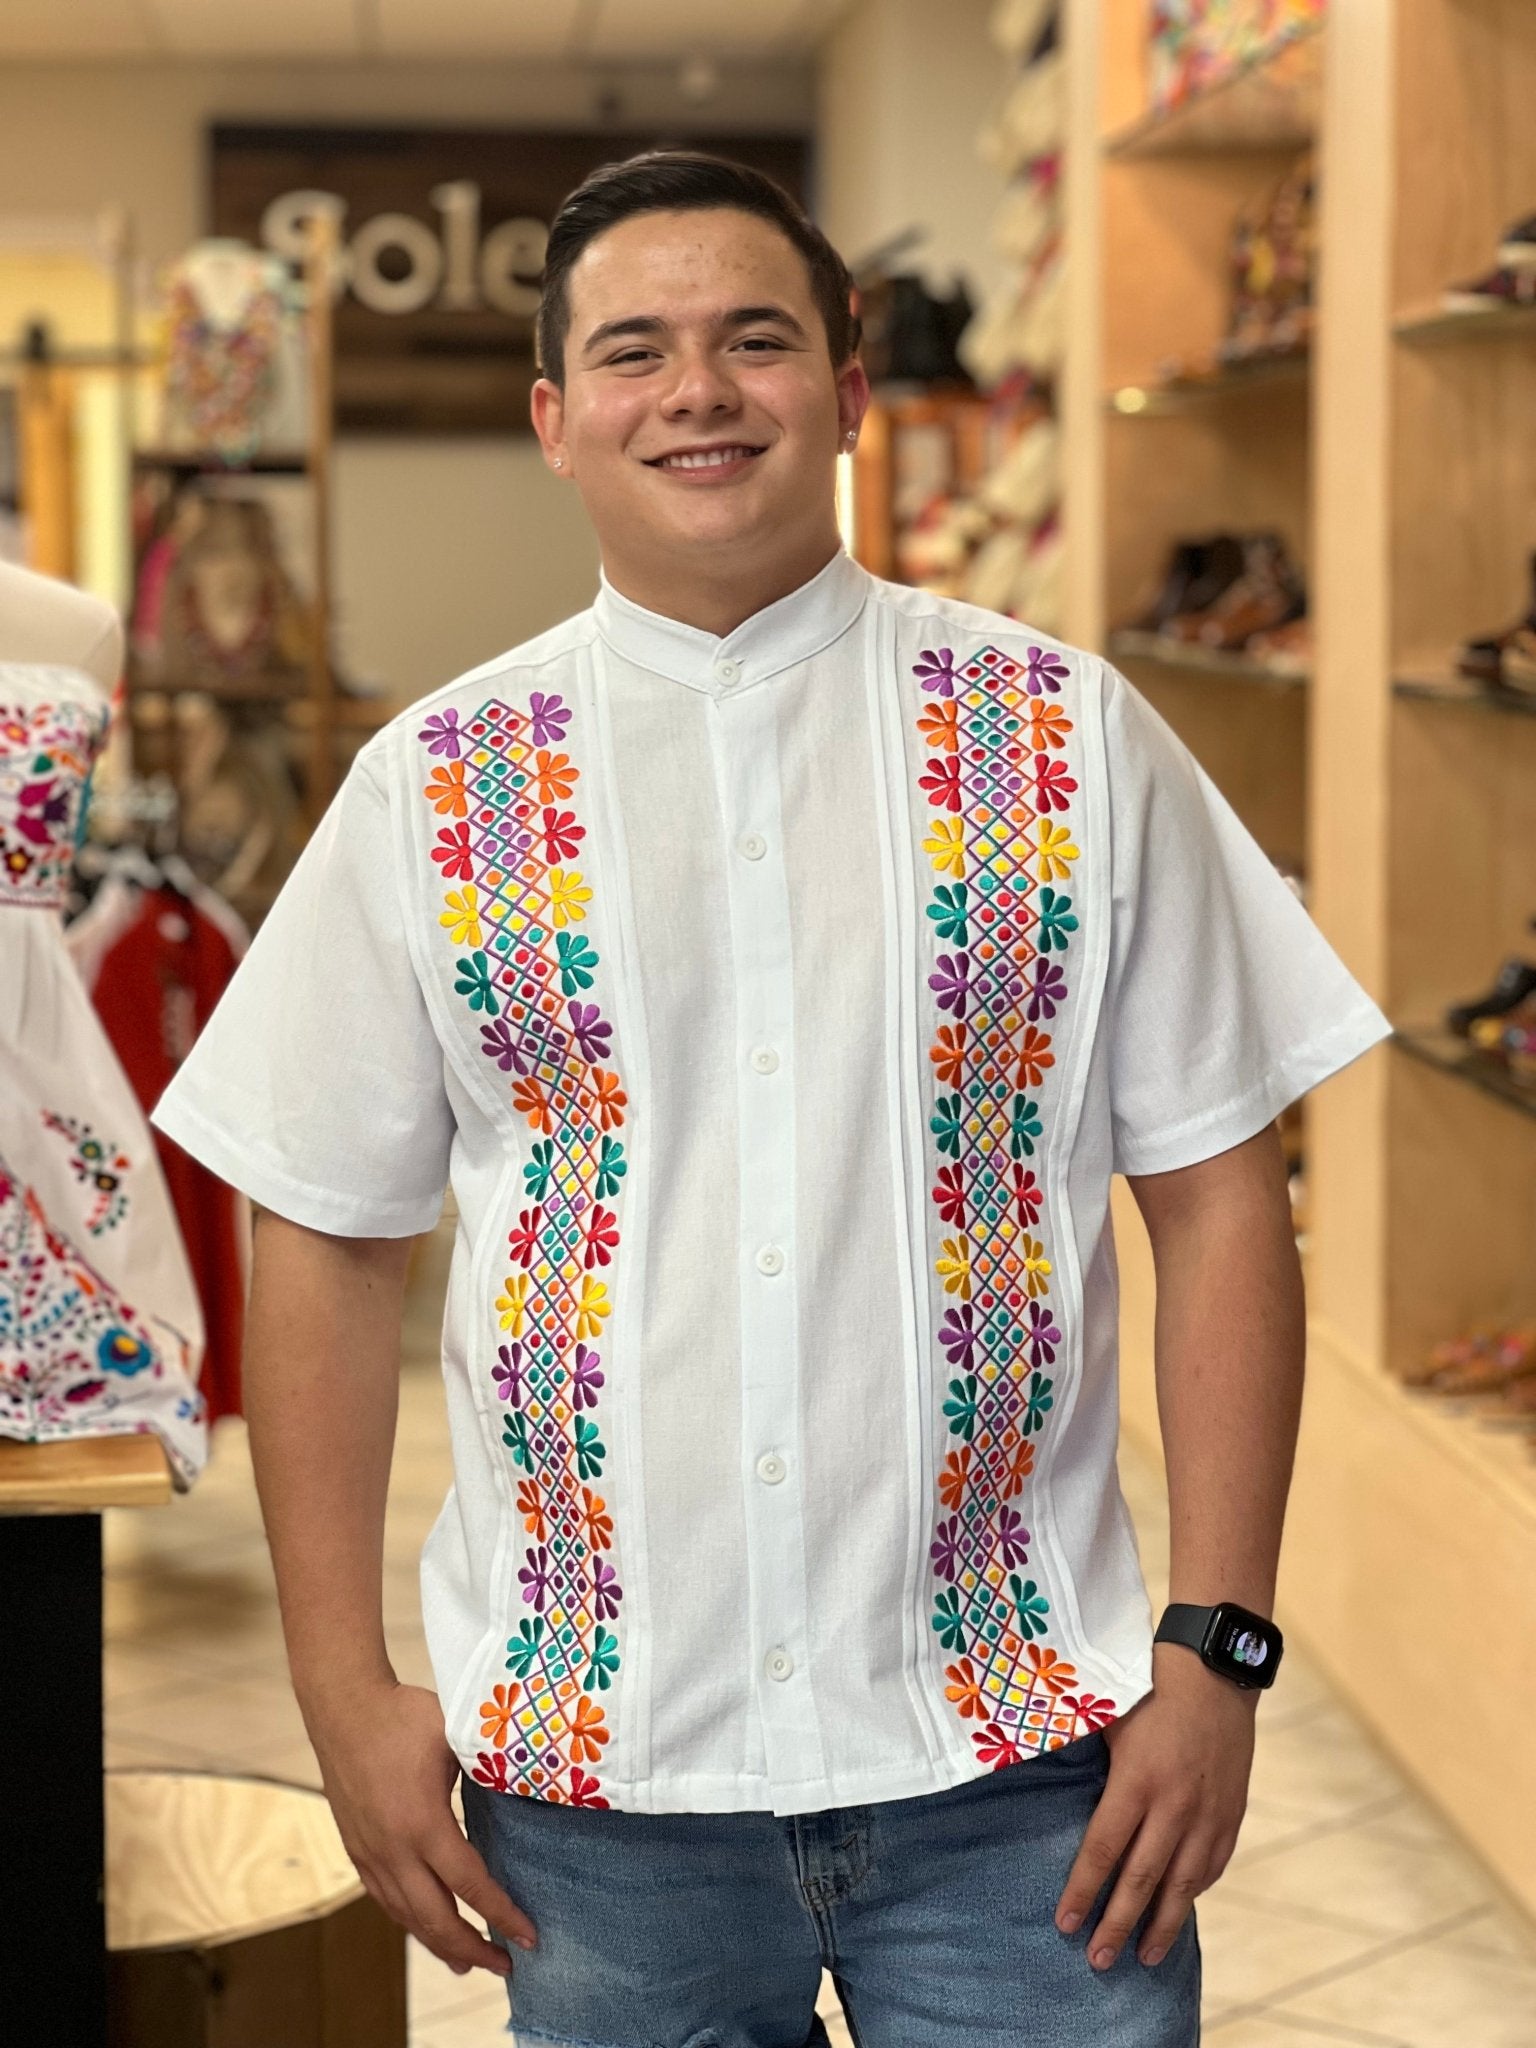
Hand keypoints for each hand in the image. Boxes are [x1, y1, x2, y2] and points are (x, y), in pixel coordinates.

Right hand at [306, 1679, 537, 1974]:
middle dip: (474, 1950)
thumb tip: (532, 1787)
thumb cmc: (405, 1716)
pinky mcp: (357, 1850)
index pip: (470, 1884)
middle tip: (506, 1966)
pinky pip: (386, 1901)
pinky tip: (427, 1929)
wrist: (344, 1708)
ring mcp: (371, 1854)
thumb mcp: (457, 1737)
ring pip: (407, 1917)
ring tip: (469, 1963)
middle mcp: (393, 1849)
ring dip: (441, 1945)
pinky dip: (411, 1923)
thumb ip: (489, 1770)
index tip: (530, 1937)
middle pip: (436, 1919)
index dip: (502, 1915)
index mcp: (423, 1823)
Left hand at [1054, 1645, 1255, 1969]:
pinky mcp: (1231, 1813)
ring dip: (1162, 1925)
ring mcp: (1208, 1813)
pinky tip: (1180, 1909)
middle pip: (1142, 1879)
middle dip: (1117, 1924)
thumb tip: (1043, 1781)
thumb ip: (1085, 1758)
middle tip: (1099, 1961)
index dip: (1083, 1890)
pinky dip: (1194, 1892)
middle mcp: (1174, 1805)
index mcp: (1137, 1781)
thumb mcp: (1108, 1717)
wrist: (1214, 1669)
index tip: (1066, 1924)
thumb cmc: (1149, 1687)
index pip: (1104, 1849)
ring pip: (1183, 1884)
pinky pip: (1212, 1865)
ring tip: (1143, 1955)